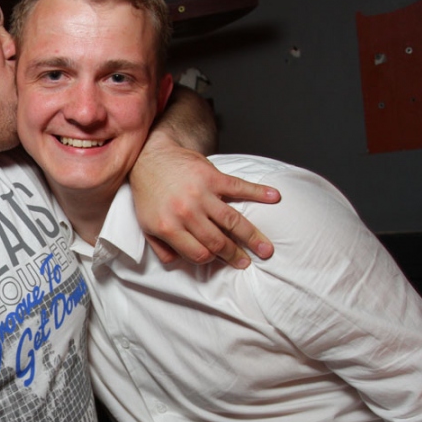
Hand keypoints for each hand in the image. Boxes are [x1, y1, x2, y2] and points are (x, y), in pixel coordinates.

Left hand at [131, 134, 279, 267]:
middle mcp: (186, 212)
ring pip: (232, 221)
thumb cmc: (149, 194)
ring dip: (252, 237)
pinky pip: (239, 187)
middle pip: (217, 241)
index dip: (210, 259)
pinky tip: (274, 198)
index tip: (219, 261)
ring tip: (266, 250)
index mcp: (168, 227)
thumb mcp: (146, 225)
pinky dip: (258, 192)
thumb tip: (178, 263)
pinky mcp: (212, 176)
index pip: (198, 254)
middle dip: (235, 255)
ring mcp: (200, 194)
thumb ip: (161, 247)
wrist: (150, 158)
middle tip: (247, 262)